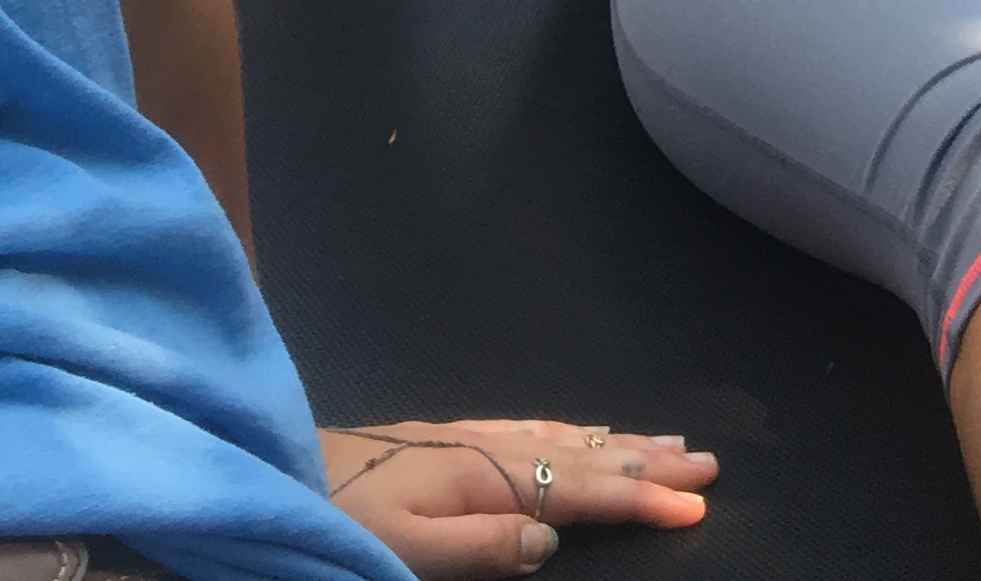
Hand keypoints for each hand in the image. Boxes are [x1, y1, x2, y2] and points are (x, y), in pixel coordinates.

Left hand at [319, 418, 717, 575]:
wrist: (273, 475)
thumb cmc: (338, 523)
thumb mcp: (407, 552)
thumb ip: (484, 548)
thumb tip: (553, 540)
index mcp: (483, 478)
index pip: (580, 491)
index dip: (641, 500)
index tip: (697, 506)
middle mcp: (485, 448)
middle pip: (583, 454)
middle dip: (647, 462)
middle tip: (707, 463)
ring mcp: (466, 437)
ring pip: (563, 436)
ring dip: (619, 441)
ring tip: (667, 442)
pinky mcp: (444, 436)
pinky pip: (533, 427)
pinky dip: (574, 429)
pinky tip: (580, 431)